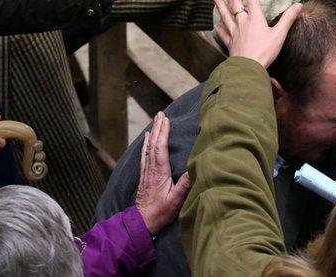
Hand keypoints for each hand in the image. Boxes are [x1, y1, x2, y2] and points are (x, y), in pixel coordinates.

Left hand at [135, 112, 190, 234]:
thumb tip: (194, 168)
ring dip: (152, 133)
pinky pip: (144, 154)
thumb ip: (184, 185)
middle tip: (160, 113)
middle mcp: (151, 168)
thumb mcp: (175, 200)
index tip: (166, 120)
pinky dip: (146, 144)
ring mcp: (146, 171)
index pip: (160, 148)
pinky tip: (146, 139)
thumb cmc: (160, 212)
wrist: (142, 222)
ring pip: (148, 147)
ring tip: (155, 120)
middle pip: (153, 144)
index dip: (163, 133)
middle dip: (157, 127)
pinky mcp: (144, 175)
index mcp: (159, 172)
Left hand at [213, 0, 301, 66]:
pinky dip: (219, 30)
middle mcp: (243, 22)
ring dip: (220, 6)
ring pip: (226, 16)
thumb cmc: (264, 51)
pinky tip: (215, 27)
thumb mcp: (279, 34)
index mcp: (255, 18)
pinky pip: (224, 35)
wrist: (248, 67)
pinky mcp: (230, 44)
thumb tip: (299, 5)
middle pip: (235, 3)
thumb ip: (288, 19)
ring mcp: (235, 33)